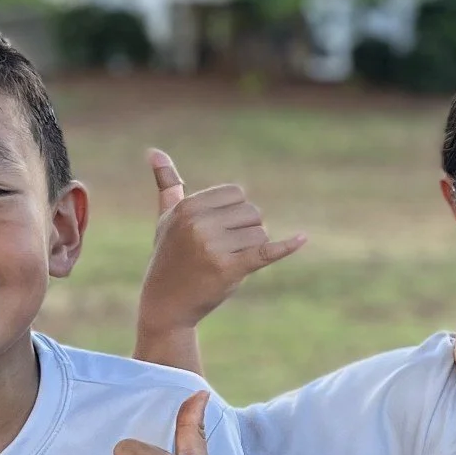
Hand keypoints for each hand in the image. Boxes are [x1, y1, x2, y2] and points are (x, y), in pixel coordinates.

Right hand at [137, 149, 305, 334]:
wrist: (166, 303)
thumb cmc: (169, 256)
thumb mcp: (166, 218)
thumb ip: (166, 184)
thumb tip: (154, 151)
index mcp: (188, 207)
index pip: (237, 193)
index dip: (236, 212)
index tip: (218, 230)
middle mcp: (199, 224)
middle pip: (252, 212)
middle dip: (246, 231)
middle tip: (222, 250)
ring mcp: (214, 247)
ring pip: (260, 233)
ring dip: (252, 248)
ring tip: (228, 261)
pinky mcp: (229, 269)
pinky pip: (265, 252)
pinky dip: (285, 247)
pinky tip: (302, 238)